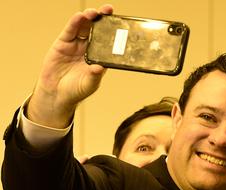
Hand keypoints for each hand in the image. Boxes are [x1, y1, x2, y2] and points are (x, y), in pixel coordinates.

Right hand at [28, 4, 113, 127]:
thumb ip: (95, 75)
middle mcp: (89, 48)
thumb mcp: (89, 84)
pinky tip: (79, 16)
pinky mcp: (63, 43)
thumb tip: (100, 68)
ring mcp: (76, 45)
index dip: (113, 31)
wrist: (56, 93)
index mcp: (99, 57)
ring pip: (84, 27)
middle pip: (97, 30)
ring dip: (89, 18)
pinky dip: (74, 23)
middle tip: (108, 10)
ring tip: (94, 12)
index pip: (108, 41)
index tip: (120, 22)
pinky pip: (70, 31)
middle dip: (102, 19)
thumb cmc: (76, 90)